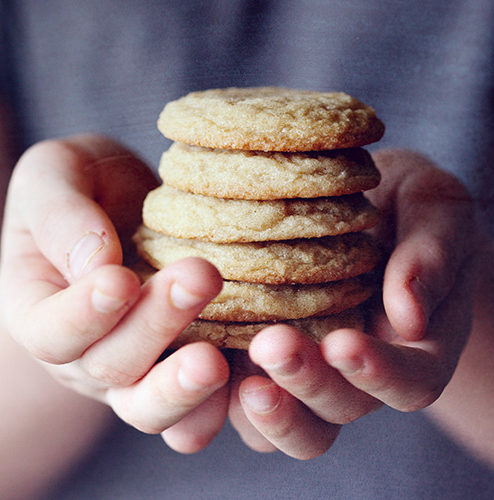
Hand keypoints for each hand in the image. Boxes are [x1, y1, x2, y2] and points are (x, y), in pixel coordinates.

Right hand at [0, 135, 229, 452]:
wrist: (131, 206)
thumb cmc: (89, 187)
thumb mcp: (58, 176)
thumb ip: (62, 215)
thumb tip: (96, 265)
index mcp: (42, 311)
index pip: (52, 332)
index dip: (83, 314)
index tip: (120, 280)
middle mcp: (87, 355)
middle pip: (112, 367)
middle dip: (156, 328)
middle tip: (200, 279)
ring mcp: (137, 370)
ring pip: (153, 408)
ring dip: (185, 390)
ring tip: (215, 362)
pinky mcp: (184, 370)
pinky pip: (201, 407)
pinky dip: (225, 404)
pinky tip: (254, 382)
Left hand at [228, 150, 474, 458]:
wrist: (366, 205)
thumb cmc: (407, 205)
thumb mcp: (435, 210)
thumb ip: (433, 256)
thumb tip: (409, 316)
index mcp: (414, 347)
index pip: (409, 382)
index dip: (379, 373)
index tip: (344, 343)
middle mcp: (359, 372)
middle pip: (339, 410)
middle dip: (307, 385)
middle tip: (272, 345)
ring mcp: (309, 369)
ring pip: (291, 422)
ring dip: (265, 409)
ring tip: (233, 374)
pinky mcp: (263, 356)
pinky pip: (243, 395)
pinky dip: (222, 395)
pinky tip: (198, 356)